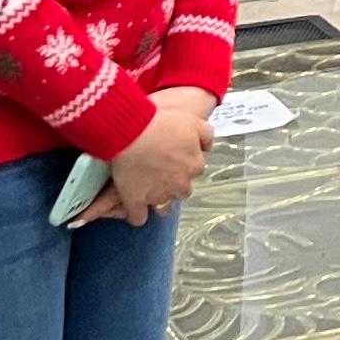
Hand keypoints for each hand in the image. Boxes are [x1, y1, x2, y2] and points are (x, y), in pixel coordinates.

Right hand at [87, 93, 214, 224]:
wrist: (132, 129)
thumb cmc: (161, 123)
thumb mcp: (193, 122)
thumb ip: (207, 136)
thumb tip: (207, 149)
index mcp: (195, 165)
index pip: (195, 170)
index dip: (183, 163)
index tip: (172, 156)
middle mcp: (180, 184)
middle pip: (182, 190)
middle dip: (173, 182)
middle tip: (158, 168)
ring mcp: (158, 194)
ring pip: (162, 204)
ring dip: (156, 196)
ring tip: (144, 183)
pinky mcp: (135, 200)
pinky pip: (138, 218)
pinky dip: (137, 214)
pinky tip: (134, 207)